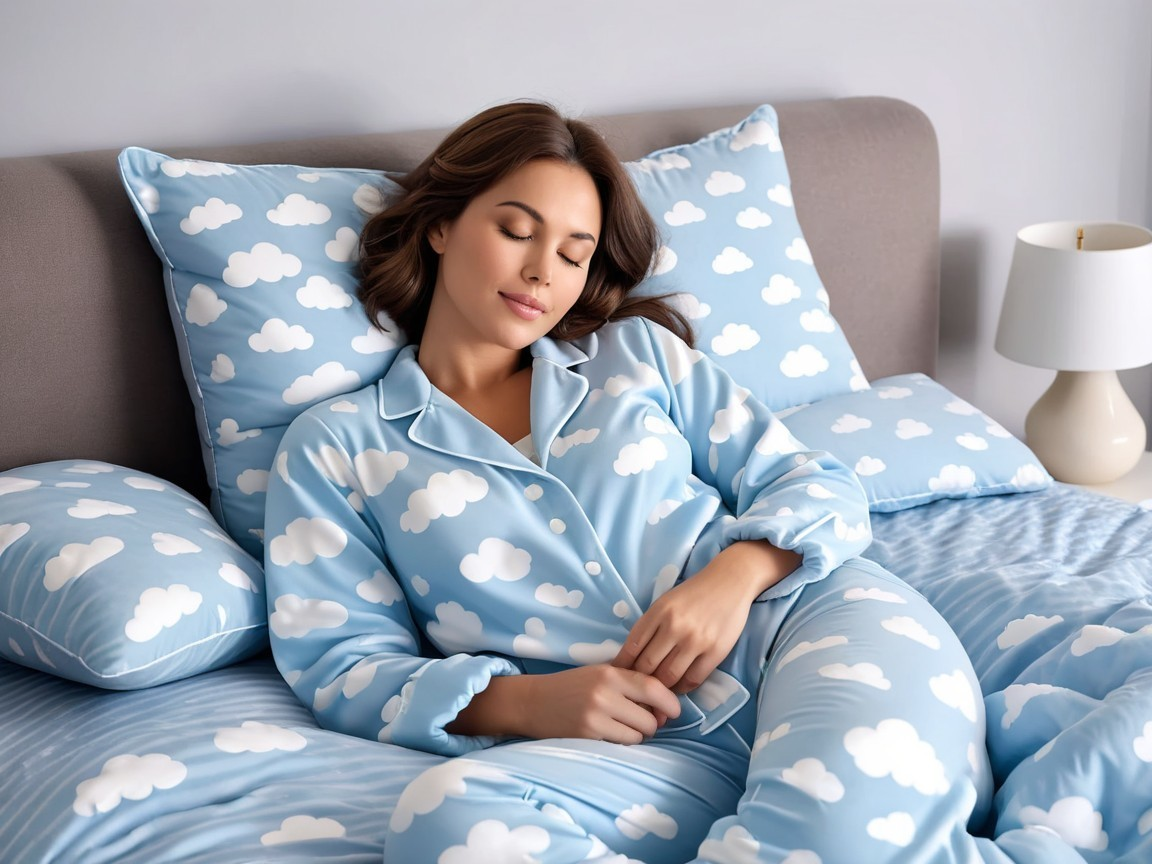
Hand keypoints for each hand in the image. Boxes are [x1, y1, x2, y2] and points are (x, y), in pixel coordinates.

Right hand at [448, 664, 679, 744]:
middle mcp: (604, 693)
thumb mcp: (599, 673)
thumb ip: (629, 682)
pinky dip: (621, 743)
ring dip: (637, 735)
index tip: (675, 711)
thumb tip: (664, 706)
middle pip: (650, 718)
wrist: (532, 701)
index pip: (653, 687)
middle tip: (641, 721)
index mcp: (610, 673)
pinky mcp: (587, 736)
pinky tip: (609, 734)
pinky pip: (620, 745)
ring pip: (638, 735)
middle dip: (652, 724)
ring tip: (622, 727)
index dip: (670, 702)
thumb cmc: (571, 686)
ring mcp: (595, 716)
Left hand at [612, 541, 798, 693]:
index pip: (632, 647)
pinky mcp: (715, 651)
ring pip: (669, 676)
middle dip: (639, 682)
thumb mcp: (665, 602)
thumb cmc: (694, 593)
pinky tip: (678, 687)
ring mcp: (695, 640)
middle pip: (647, 666)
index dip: (622, 667)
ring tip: (657, 693)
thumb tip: (632, 657)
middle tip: (635, 692)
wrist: (730, 581)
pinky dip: (682, 688)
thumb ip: (650, 625)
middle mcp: (674, 627)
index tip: (618, 677)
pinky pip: (693, 679)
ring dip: (660, 688)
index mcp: (658, 612)